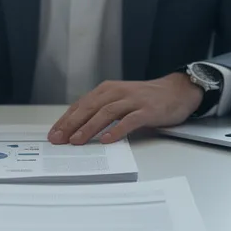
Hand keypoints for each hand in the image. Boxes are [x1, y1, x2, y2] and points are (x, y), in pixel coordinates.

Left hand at [49, 73, 202, 144]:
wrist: (177, 90)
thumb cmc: (146, 98)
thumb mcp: (120, 99)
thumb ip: (102, 110)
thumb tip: (78, 129)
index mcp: (107, 90)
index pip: (81, 105)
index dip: (66, 120)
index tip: (54, 134)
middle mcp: (117, 92)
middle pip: (89, 108)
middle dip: (71, 124)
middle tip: (59, 139)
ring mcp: (133, 100)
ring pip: (106, 113)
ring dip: (89, 128)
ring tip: (77, 141)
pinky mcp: (147, 110)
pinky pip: (129, 120)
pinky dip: (117, 130)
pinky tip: (107, 140)